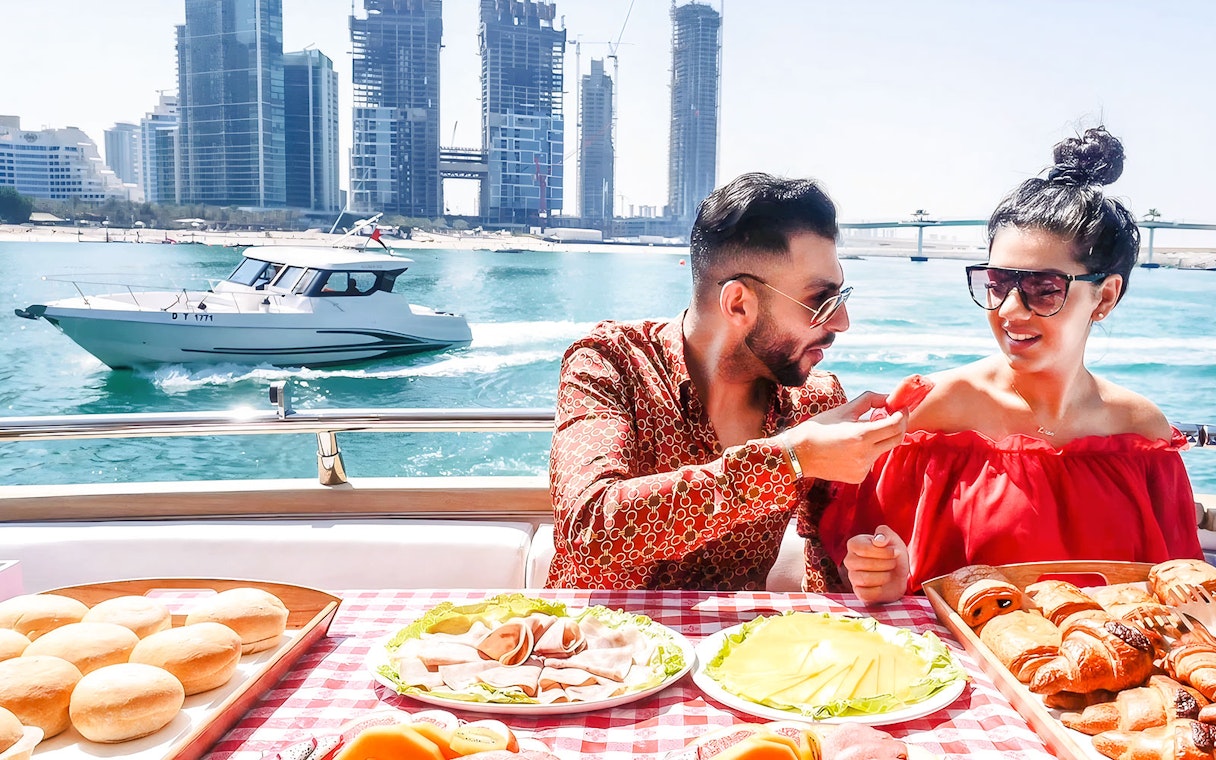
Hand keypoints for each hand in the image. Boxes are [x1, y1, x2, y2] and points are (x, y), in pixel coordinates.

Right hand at [782, 392, 908, 482]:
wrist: (798, 454)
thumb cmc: (818, 428)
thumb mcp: (843, 410)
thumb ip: (869, 400)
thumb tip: (888, 397)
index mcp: (861, 435)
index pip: (895, 425)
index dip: (902, 415)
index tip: (901, 408)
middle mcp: (865, 455)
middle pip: (897, 440)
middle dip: (898, 426)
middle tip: (894, 416)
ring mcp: (862, 468)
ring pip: (883, 450)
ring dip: (880, 439)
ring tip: (863, 431)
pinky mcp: (858, 476)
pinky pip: (871, 461)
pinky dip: (868, 451)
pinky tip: (851, 448)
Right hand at [843, 525, 909, 604]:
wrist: (899, 576)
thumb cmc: (894, 556)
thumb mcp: (894, 540)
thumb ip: (885, 533)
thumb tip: (878, 539)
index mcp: (854, 544)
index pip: (862, 549)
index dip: (882, 552)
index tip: (895, 552)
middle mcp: (850, 560)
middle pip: (865, 564)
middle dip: (886, 564)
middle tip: (893, 563)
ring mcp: (852, 577)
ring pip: (866, 579)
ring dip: (884, 577)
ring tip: (889, 573)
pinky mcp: (858, 592)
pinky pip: (865, 593)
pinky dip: (879, 590)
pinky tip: (882, 585)